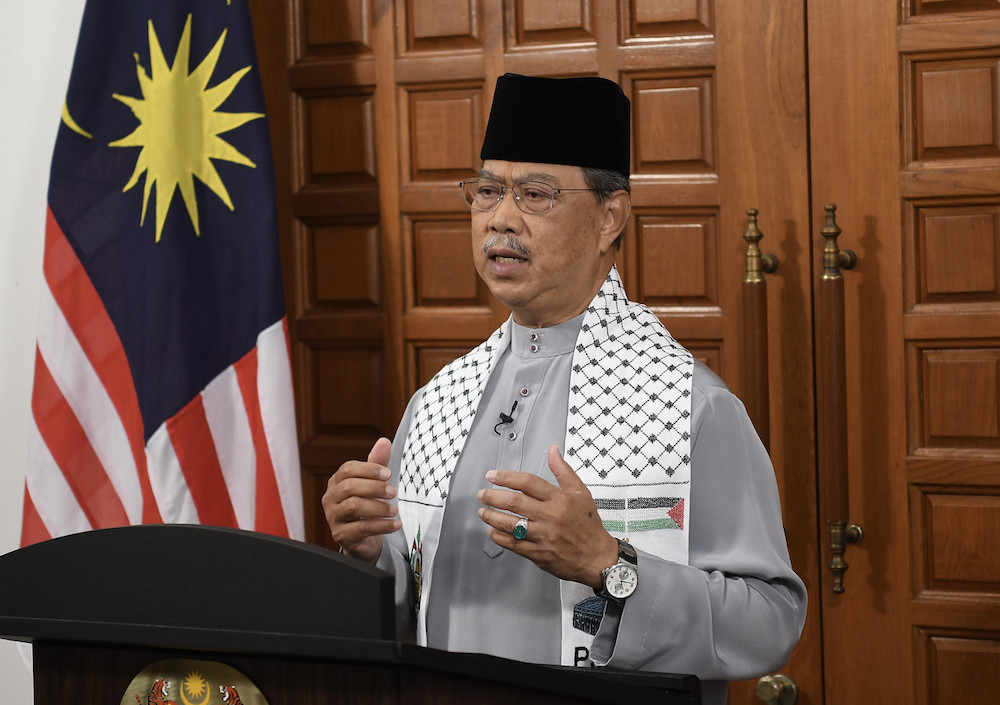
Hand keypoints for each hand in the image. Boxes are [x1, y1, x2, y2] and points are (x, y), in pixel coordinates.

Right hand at [322, 437, 400, 564]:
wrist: (363, 539)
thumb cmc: (367, 506)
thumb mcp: (373, 483)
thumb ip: (378, 464)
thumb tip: (384, 442)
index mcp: (336, 482)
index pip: (348, 469)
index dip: (369, 469)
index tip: (388, 473)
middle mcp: (330, 498)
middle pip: (350, 487)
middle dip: (375, 488)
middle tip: (393, 492)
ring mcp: (333, 517)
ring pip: (354, 507)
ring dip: (379, 507)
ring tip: (394, 510)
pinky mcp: (341, 535)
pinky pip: (361, 528)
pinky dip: (382, 526)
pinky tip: (395, 524)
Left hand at [477, 445, 618, 588]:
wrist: (597, 557)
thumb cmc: (589, 525)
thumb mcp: (581, 492)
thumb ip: (563, 471)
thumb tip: (553, 450)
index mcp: (559, 499)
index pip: (527, 483)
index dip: (507, 477)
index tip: (493, 476)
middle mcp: (549, 516)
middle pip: (514, 502)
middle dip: (493, 496)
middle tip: (482, 494)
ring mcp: (543, 536)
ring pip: (510, 524)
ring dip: (492, 516)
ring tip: (483, 511)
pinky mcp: (538, 553)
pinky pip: (514, 544)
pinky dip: (500, 537)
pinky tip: (493, 531)